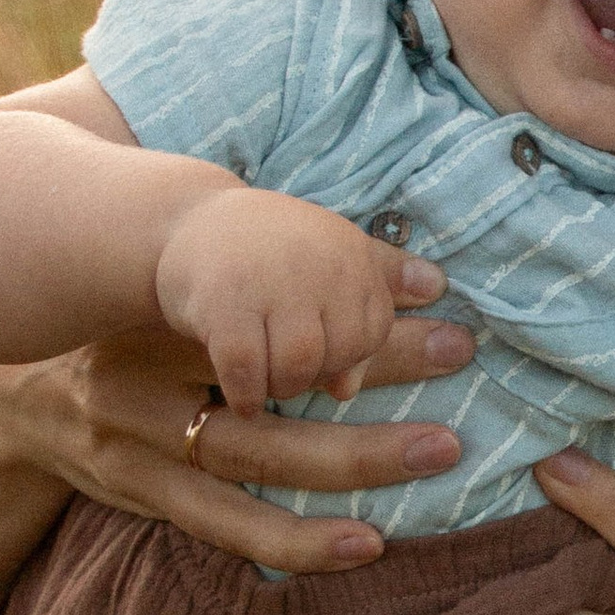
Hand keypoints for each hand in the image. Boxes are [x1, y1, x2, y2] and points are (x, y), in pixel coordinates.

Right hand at [0, 315, 479, 572]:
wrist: (11, 390)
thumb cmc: (135, 328)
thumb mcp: (189, 292)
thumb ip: (290, 281)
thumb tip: (419, 272)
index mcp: (161, 308)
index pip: (269, 307)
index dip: (350, 305)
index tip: (438, 298)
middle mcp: (145, 374)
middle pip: (271, 376)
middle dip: (368, 371)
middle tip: (459, 355)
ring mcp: (136, 444)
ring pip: (254, 462)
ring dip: (350, 464)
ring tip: (437, 452)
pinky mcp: (139, 496)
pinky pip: (226, 528)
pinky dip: (296, 542)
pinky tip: (366, 544)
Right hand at [153, 187, 443, 413]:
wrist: (179, 219)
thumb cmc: (263, 248)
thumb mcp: (326, 247)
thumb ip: (376, 274)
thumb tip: (434, 287)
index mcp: (348, 254)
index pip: (373, 332)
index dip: (349, 356)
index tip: (326, 359)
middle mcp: (317, 265)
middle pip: (340, 354)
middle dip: (315, 374)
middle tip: (290, 370)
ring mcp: (271, 286)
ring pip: (299, 370)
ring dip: (280, 386)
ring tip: (263, 379)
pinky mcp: (224, 308)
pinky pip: (249, 374)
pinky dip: (247, 393)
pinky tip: (241, 395)